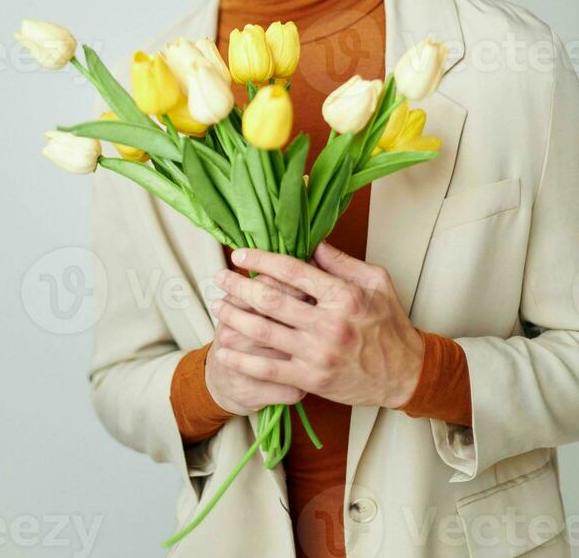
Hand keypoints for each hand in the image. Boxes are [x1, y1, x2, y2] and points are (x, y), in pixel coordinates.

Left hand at [210, 242, 424, 409]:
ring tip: (217, 307)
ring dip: (235, 318)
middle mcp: (328, 324)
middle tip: (219, 278)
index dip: (261, 260)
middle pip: (271, 300)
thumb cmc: (390, 324)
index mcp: (344, 295)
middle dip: (239, 287)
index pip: (292, 270)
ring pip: (264, 332)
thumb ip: (342, 262)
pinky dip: (243, 359)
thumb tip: (312, 242)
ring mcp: (318, 354)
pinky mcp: (312, 379)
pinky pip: (269, 369)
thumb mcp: (376, 282)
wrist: (405, 374)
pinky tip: (225, 349)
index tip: (240, 255)